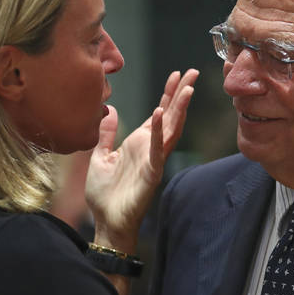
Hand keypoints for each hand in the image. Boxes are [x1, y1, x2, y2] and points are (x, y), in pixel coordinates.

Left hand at [85, 69, 197, 250]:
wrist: (107, 222)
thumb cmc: (104, 194)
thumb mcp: (99, 156)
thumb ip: (106, 135)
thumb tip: (110, 111)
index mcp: (139, 143)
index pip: (158, 113)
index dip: (168, 94)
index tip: (176, 75)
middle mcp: (150, 149)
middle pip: (170, 117)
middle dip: (181, 95)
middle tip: (194, 73)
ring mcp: (153, 160)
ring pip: (170, 130)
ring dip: (178, 110)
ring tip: (187, 89)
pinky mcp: (150, 174)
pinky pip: (156, 150)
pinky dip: (157, 132)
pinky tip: (158, 115)